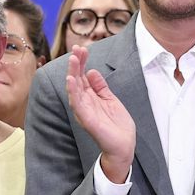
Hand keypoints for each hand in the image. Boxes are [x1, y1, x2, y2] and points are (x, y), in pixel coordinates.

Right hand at [66, 44, 135, 183]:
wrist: (123, 146)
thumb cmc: (117, 126)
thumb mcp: (111, 100)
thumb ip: (101, 87)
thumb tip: (92, 71)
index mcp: (90, 98)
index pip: (83, 76)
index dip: (82, 62)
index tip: (82, 48)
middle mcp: (84, 103)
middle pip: (77, 80)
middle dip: (76, 63)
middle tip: (76, 48)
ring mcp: (84, 111)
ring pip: (74, 89)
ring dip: (72, 73)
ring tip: (73, 59)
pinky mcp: (87, 119)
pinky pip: (77, 104)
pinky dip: (73, 91)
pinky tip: (71, 80)